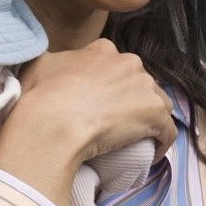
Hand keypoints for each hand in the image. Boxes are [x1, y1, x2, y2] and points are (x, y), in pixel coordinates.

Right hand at [0, 41, 174, 205]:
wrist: (53, 122)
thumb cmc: (41, 96)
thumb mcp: (38, 65)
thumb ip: (52, 60)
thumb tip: (53, 67)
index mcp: (102, 50)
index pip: (116, 66)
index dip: (111, 86)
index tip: (101, 103)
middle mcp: (129, 62)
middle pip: (139, 84)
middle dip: (132, 101)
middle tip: (114, 123)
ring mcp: (145, 87)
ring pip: (157, 105)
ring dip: (149, 120)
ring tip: (133, 140)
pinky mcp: (156, 113)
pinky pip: (167, 132)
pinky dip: (161, 144)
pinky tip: (149, 155)